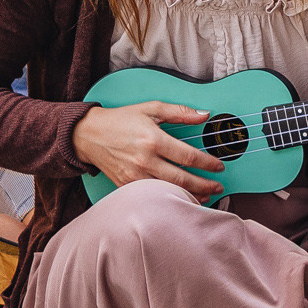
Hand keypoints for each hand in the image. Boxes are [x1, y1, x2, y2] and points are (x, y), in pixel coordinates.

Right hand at [73, 100, 223, 200]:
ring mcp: (135, 176)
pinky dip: (170, 199)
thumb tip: (203, 114)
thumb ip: (179, 112)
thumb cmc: (120, 120)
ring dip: (191, 195)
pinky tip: (180, 198)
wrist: (89, 135)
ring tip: (206, 195)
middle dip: (205, 184)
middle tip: (218, 186)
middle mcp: (145, 160)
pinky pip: (153, 197)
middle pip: (183, 179)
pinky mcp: (127, 185)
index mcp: (153, 140)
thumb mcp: (150, 108)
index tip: (218, 166)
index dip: (208, 163)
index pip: (188, 156)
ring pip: (169, 191)